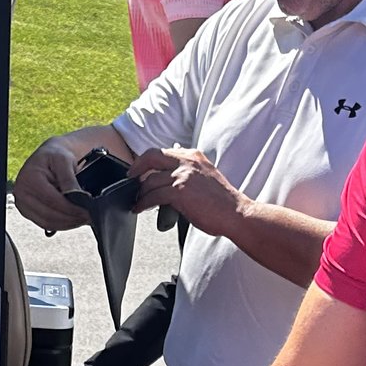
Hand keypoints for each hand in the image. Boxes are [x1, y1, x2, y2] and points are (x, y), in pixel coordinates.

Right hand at [12, 139, 89, 232]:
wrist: (48, 157)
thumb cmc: (54, 156)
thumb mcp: (64, 160)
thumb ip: (69, 179)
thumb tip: (76, 196)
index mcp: (29, 178)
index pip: (51, 200)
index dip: (71, 209)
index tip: (86, 211)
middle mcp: (22, 192)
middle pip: (49, 215)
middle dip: (71, 218)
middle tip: (88, 217)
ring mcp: (23, 204)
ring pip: (47, 223)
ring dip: (67, 224)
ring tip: (82, 218)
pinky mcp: (28, 211)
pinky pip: (45, 223)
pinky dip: (61, 224)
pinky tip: (72, 219)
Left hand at [130, 147, 244, 236]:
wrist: (236, 213)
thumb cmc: (222, 202)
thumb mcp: (205, 176)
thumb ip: (188, 172)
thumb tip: (167, 178)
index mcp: (193, 156)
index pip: (162, 152)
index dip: (146, 160)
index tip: (139, 168)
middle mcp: (188, 161)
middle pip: (151, 157)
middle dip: (136, 168)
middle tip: (130, 179)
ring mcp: (183, 175)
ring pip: (150, 181)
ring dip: (141, 193)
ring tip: (138, 201)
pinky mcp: (179, 191)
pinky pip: (153, 196)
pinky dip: (143, 203)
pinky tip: (140, 208)